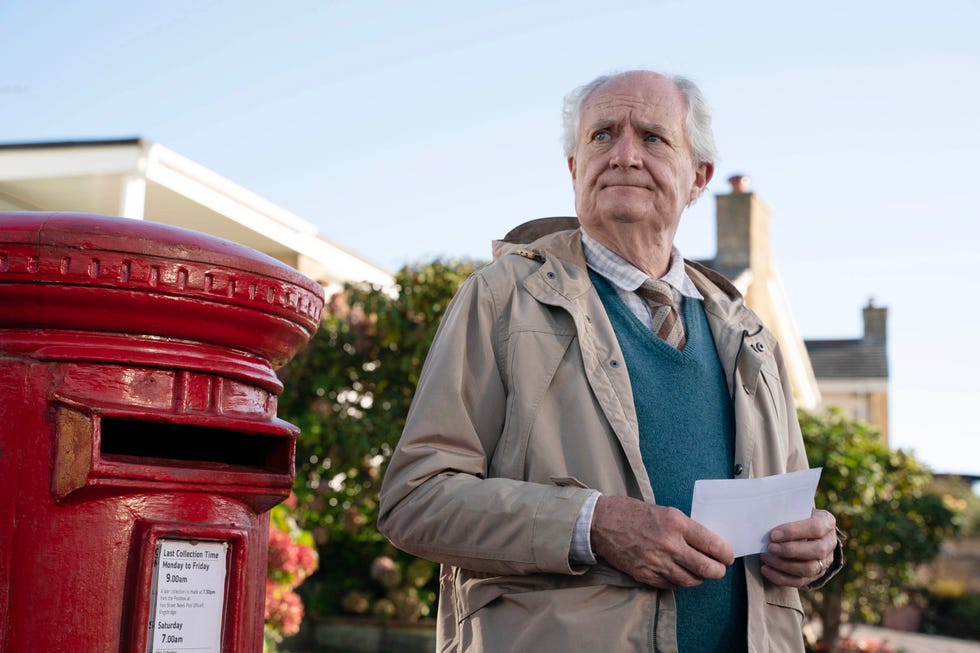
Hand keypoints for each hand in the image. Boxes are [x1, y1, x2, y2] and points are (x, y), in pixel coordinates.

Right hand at [590, 495, 733, 588]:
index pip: (713, 544)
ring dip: (699, 579)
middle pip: (706, 568)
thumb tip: (705, 544)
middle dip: (717, 571)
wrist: (601, 522)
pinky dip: (678, 582)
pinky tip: (678, 575)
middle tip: (718, 569)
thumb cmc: (632, 512)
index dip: (726, 554)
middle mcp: (670, 544)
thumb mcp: (664, 511)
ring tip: (699, 574)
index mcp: (677, 523)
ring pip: (690, 581)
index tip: (727, 556)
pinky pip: (670, 585)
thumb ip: (685, 528)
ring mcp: (657, 562)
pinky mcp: (645, 574)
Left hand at [760, 508, 836, 587]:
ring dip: (783, 565)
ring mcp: (825, 561)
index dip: (794, 532)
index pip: (815, 528)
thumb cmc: (796, 517)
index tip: (773, 534)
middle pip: (816, 551)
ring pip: (808, 569)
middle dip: (789, 550)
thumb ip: (786, 514)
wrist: (806, 531)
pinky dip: (781, 577)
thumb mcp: (795, 510)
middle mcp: (830, 543)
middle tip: (769, 547)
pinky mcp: (816, 575)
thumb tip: (765, 519)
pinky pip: (800, 581)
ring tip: (765, 557)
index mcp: (827, 522)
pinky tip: (766, 570)